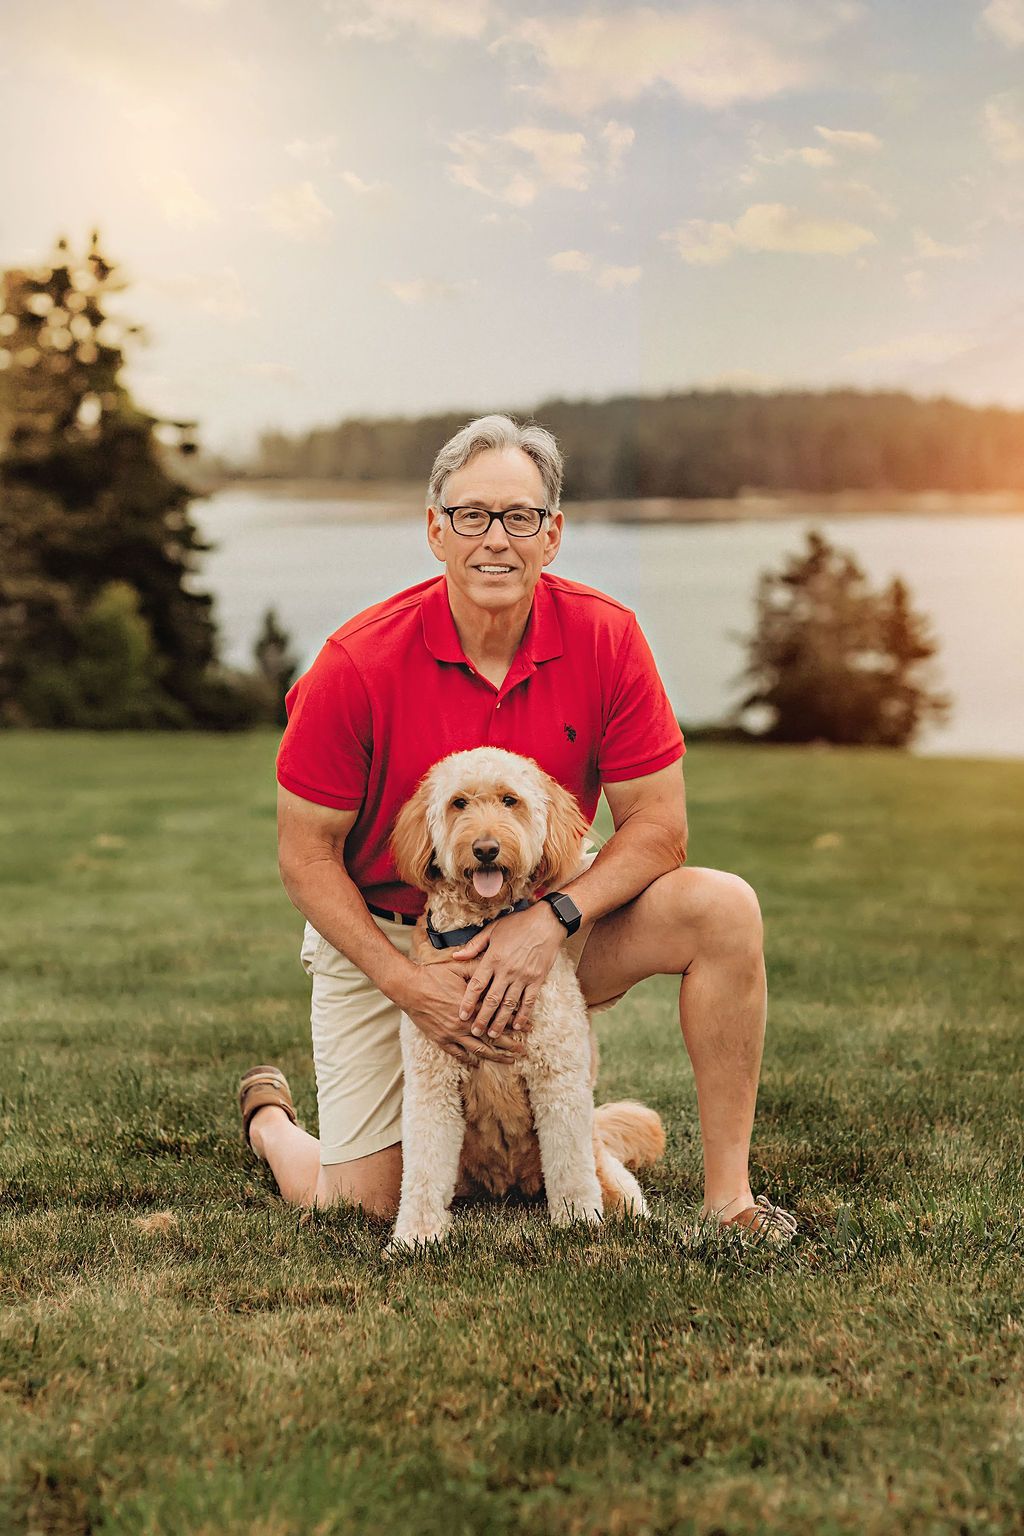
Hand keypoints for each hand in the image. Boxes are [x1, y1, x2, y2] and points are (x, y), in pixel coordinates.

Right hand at [398, 958, 526, 1066]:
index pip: (499, 1017)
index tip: (529, 1028)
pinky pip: (457, 1054)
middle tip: (524, 1051)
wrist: (408, 987)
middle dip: (511, 1045)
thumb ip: (478, 968)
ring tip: (509, 1062)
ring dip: (495, 1057)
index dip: (516, 1023)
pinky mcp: (440, 1039)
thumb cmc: (433, 975)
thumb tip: (495, 963)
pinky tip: (476, 1064)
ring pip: (478, 1050)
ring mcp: (452, 1033)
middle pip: (493, 1038)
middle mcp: (465, 1023)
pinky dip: (468, 1060)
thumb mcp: (458, 967)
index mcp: (473, 1006)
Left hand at [452, 903, 565, 1037]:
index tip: (461, 1015)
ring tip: (492, 1034)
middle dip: (482, 1018)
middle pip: (491, 1000)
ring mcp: (523, 976)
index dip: (468, 1002)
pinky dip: (523, 1015)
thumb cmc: (518, 924)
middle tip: (475, 1033)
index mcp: (493, 958)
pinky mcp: (537, 979)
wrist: (546, 922)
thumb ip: (474, 945)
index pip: (477, 985)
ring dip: (500, 1021)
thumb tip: (456, 955)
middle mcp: (507, 970)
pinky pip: (529, 1001)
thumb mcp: (492, 930)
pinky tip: (517, 1026)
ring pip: (509, 1004)